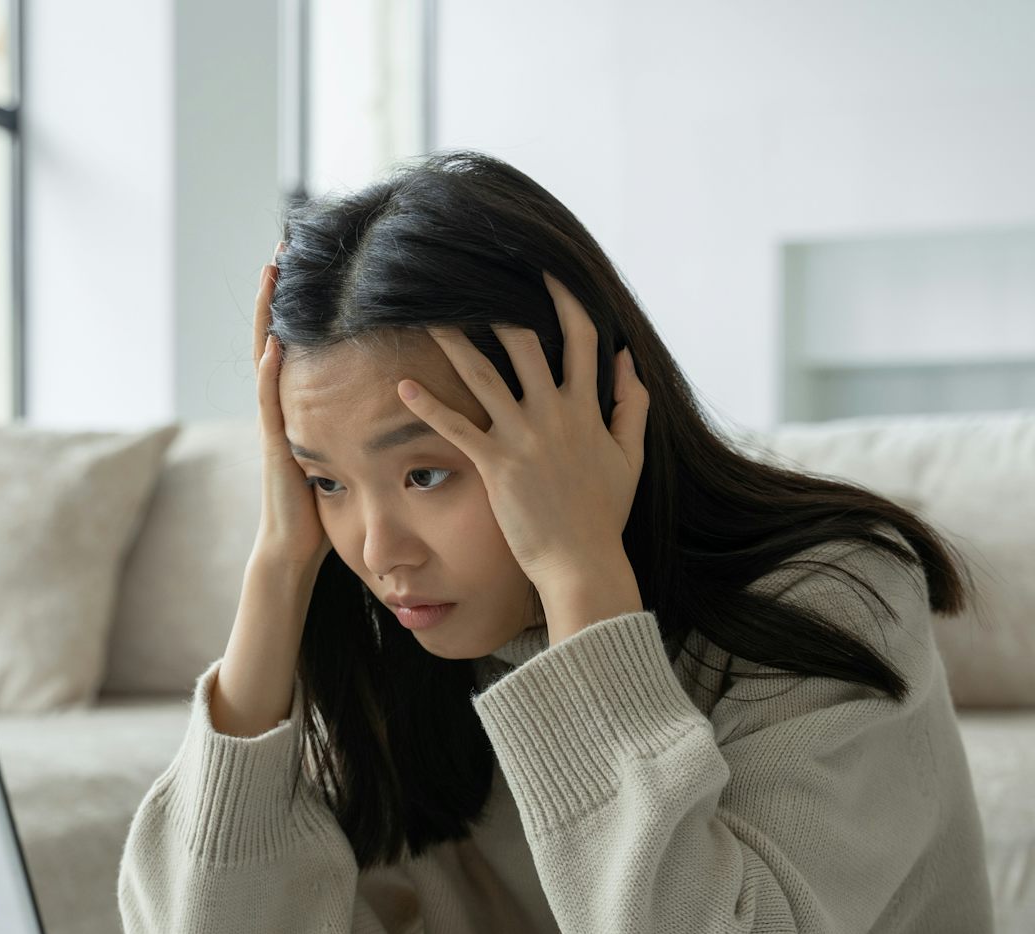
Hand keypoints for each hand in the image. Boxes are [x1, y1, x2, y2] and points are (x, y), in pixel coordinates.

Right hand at [250, 243, 331, 576]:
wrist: (295, 549)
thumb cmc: (324, 508)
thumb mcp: (344, 454)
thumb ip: (355, 424)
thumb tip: (394, 397)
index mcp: (298, 405)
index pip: (297, 343)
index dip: (299, 305)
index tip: (306, 263)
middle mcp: (281, 406)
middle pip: (274, 335)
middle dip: (277, 293)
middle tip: (281, 246)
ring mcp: (273, 423)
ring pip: (265, 357)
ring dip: (267, 316)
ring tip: (271, 274)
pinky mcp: (275, 445)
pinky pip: (269, 401)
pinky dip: (270, 371)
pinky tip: (275, 343)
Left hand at [395, 270, 647, 590]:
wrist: (582, 561)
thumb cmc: (603, 513)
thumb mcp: (629, 455)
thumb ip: (630, 404)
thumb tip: (626, 360)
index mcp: (587, 408)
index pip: (581, 338)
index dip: (565, 299)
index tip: (547, 271)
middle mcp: (554, 414)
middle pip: (525, 342)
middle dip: (498, 307)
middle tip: (471, 279)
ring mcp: (523, 437)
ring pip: (483, 376)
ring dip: (454, 342)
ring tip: (429, 316)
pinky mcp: (496, 465)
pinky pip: (456, 427)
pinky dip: (429, 405)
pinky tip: (403, 386)